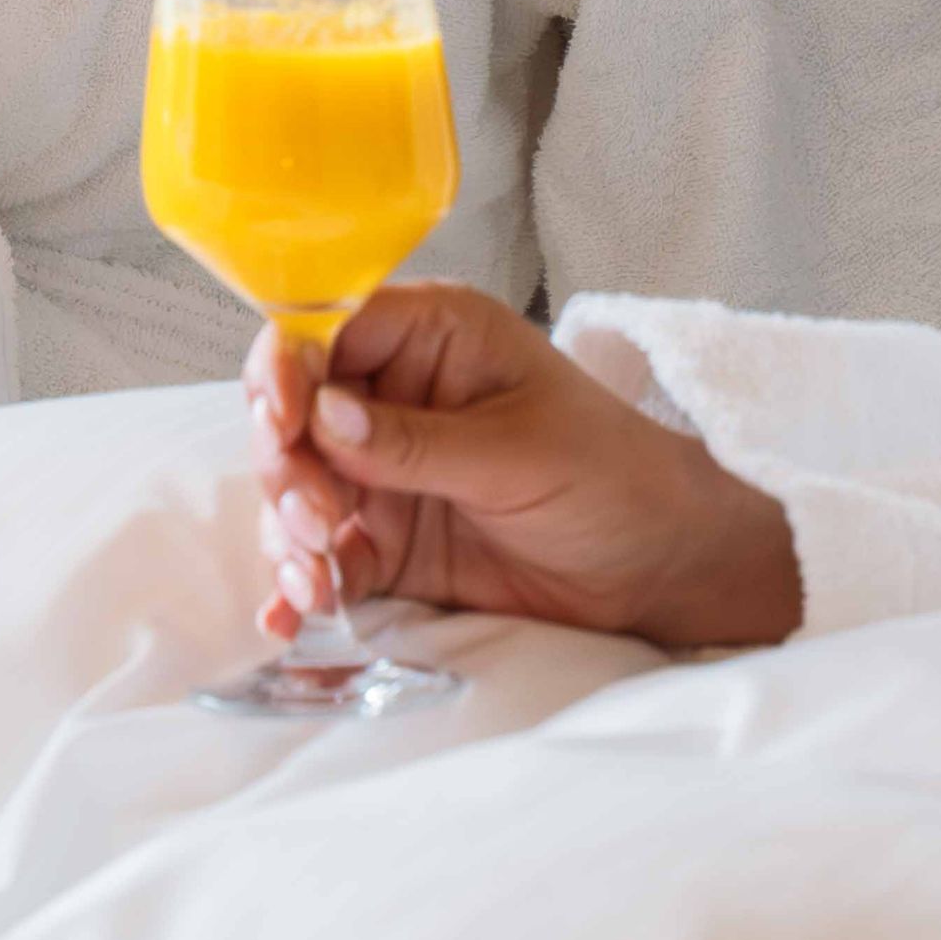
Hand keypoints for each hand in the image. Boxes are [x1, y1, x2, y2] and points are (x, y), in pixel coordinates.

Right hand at [250, 281, 801, 657]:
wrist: (657, 566)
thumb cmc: (611, 475)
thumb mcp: (516, 450)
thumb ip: (415, 440)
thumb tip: (322, 416)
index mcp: (431, 336)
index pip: (326, 327)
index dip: (288, 369)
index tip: (283, 424)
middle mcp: (392, 394)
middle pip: (294, 413)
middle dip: (288, 468)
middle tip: (318, 518)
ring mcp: (383, 471)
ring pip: (295, 488)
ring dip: (288, 532)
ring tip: (316, 579)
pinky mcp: (386, 539)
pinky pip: (322, 555)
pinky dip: (302, 581)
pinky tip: (296, 612)